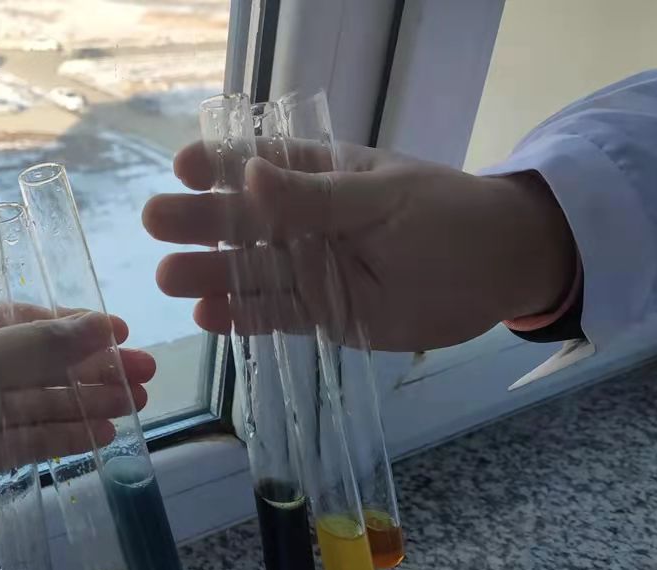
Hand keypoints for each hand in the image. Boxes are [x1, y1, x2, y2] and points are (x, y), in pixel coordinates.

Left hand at [0, 298, 154, 510]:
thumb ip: (39, 348)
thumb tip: (102, 327)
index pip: (28, 320)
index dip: (78, 328)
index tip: (124, 336)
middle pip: (40, 365)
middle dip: (92, 370)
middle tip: (147, 377)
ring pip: (38, 405)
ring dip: (85, 404)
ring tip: (136, 406)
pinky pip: (26, 440)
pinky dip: (63, 438)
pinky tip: (101, 435)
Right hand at [143, 141, 575, 350]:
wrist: (500, 273)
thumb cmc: (448, 218)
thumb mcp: (384, 199)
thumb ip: (315, 196)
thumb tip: (247, 176)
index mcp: (321, 178)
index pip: (259, 165)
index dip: (219, 164)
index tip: (187, 167)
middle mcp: (306, 224)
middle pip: (243, 222)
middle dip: (199, 221)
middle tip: (156, 221)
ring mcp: (311, 271)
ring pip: (251, 273)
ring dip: (210, 275)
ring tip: (169, 279)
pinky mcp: (321, 314)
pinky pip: (274, 315)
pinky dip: (242, 317)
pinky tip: (209, 317)